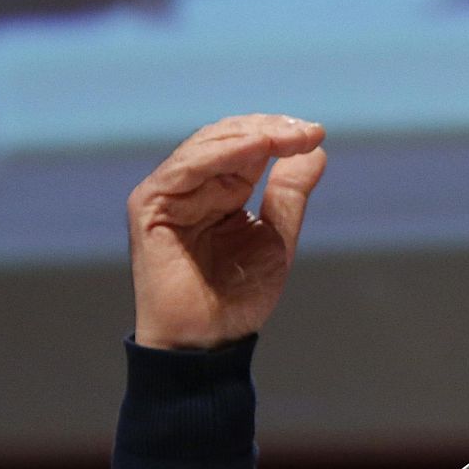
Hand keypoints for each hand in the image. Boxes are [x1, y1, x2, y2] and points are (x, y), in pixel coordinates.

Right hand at [128, 114, 326, 349]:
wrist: (210, 339)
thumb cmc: (239, 295)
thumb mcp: (276, 235)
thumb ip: (289, 193)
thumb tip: (316, 150)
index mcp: (219, 189)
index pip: (246, 145)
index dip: (280, 134)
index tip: (317, 133)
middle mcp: (191, 185)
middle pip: (227, 137)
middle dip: (270, 128)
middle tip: (308, 131)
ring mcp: (167, 193)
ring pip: (208, 145)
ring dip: (252, 135)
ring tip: (289, 136)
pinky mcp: (150, 206)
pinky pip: (186, 168)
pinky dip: (223, 153)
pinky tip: (258, 147)